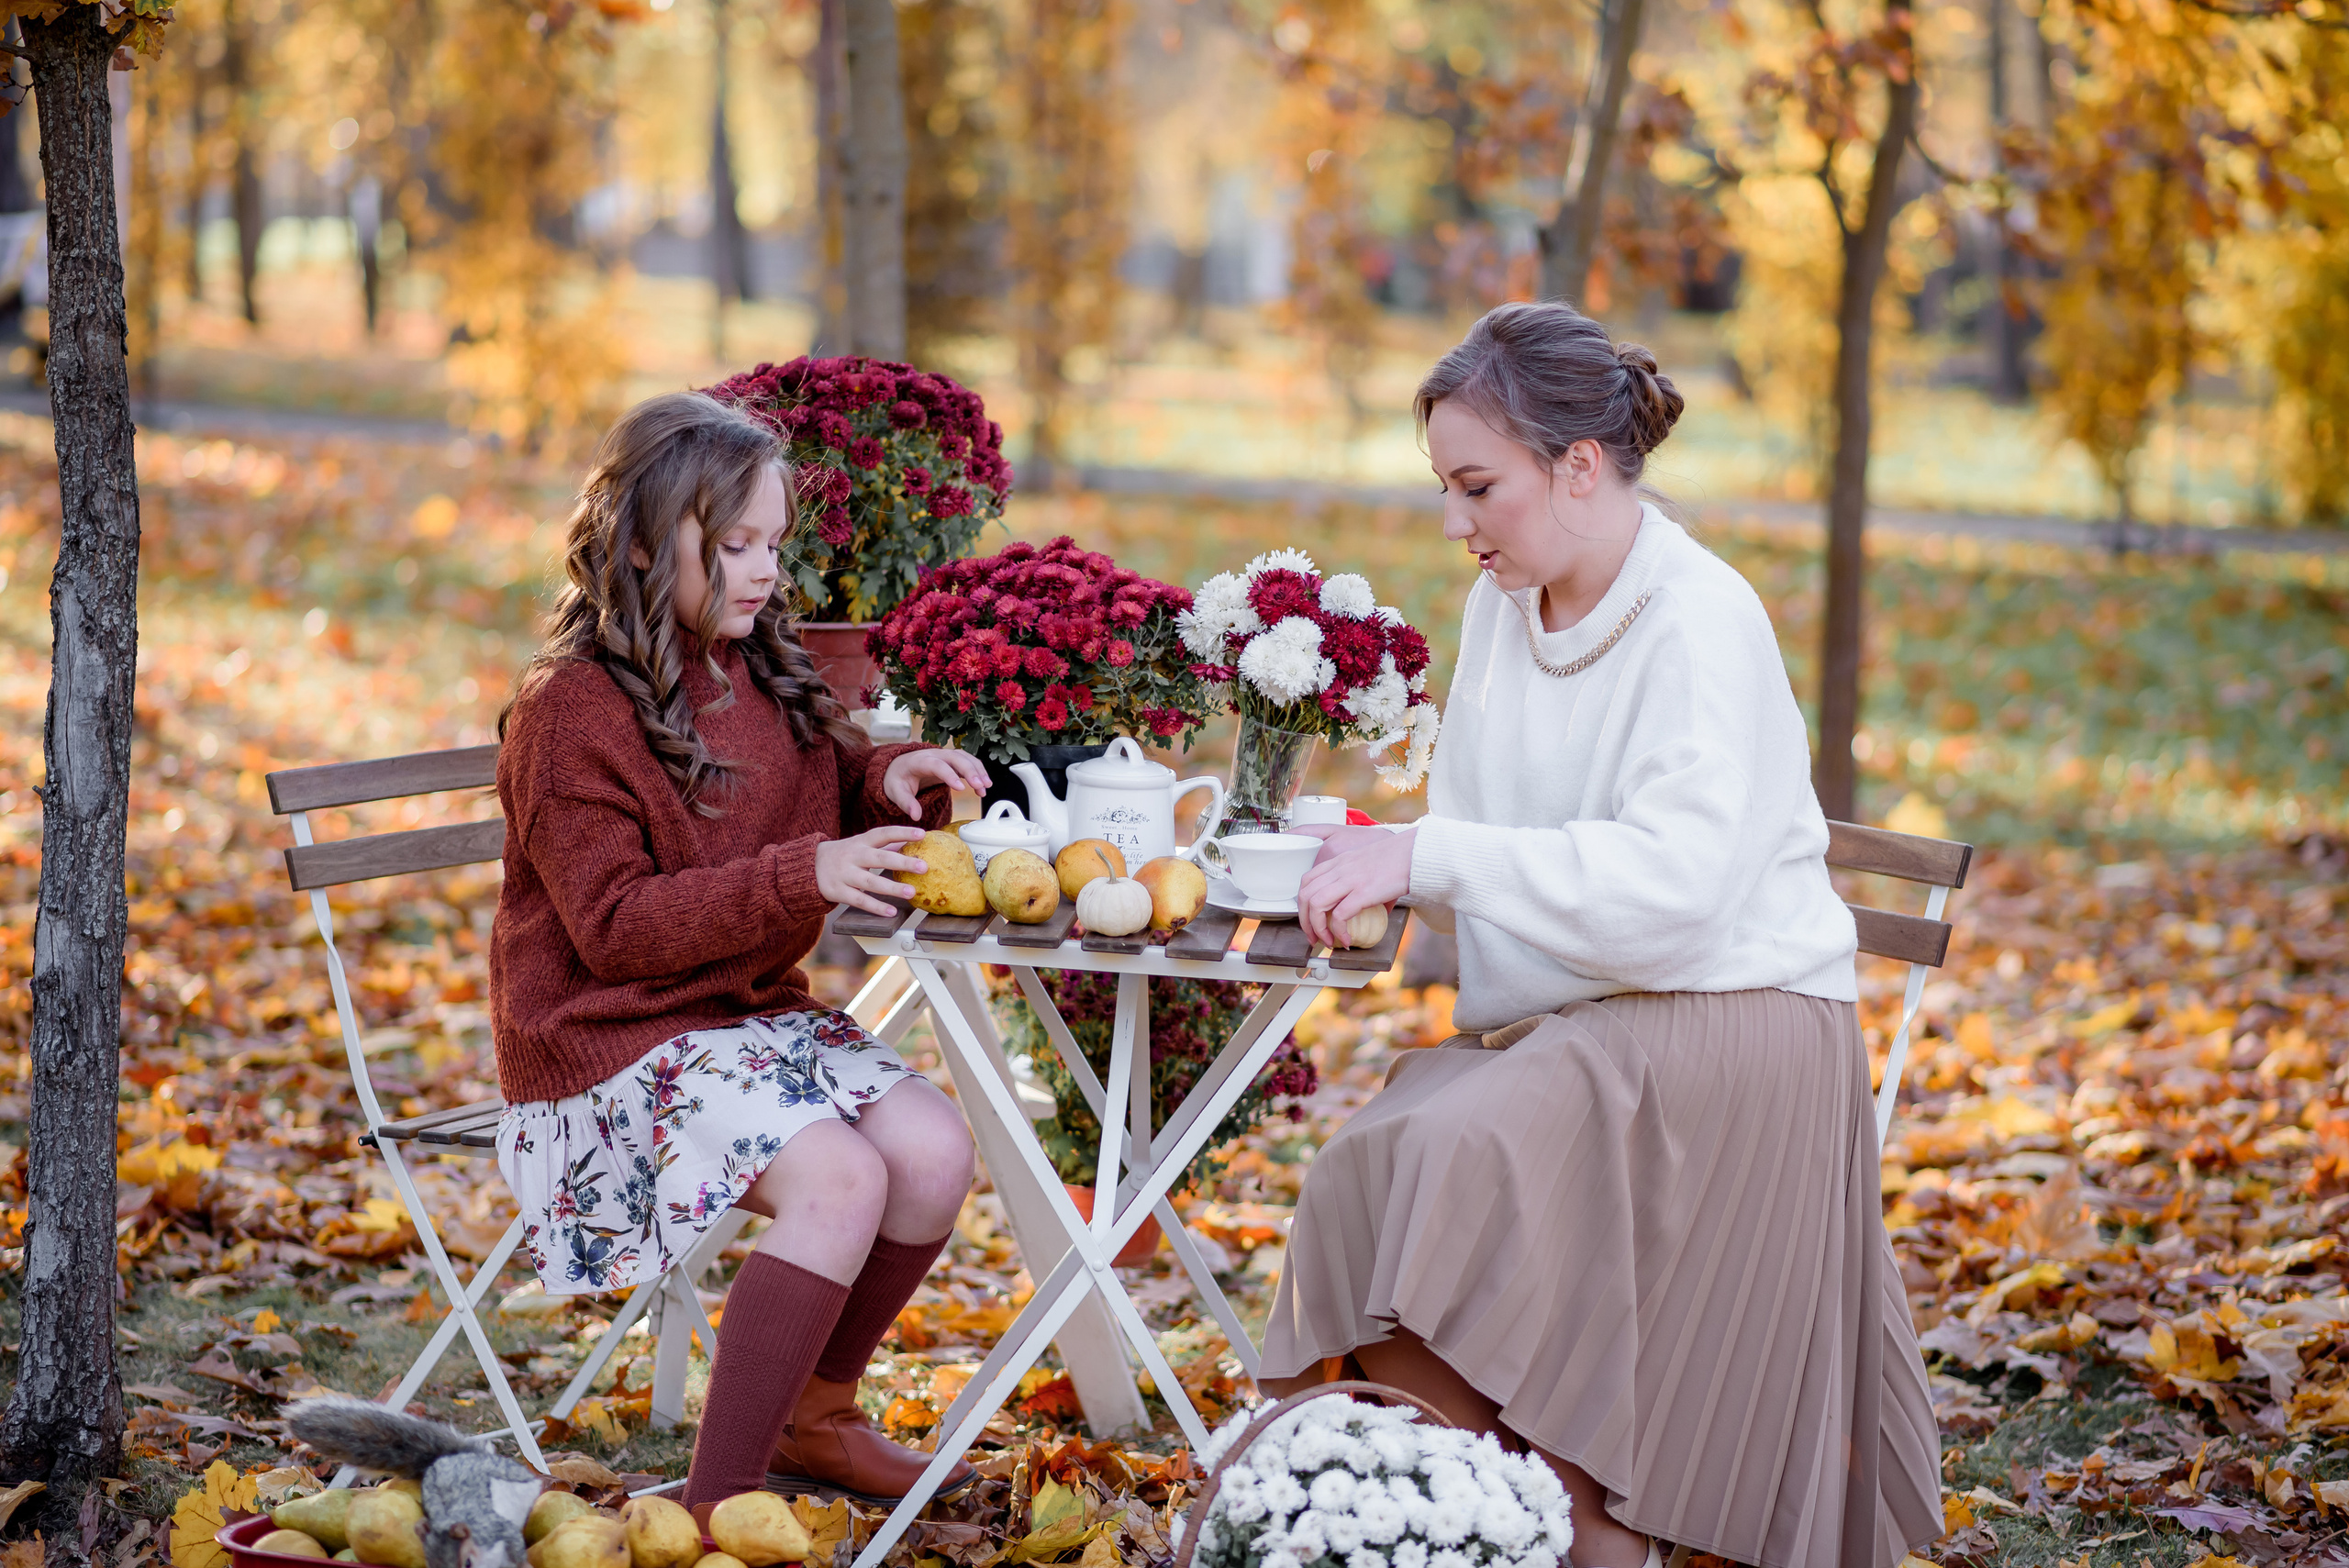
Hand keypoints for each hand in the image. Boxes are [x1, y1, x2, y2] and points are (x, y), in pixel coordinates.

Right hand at [818, 825, 927, 915]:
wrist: (810, 866)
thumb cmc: (845, 854)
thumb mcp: (862, 844)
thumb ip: (885, 845)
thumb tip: (914, 841)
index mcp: (862, 842)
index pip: (884, 833)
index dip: (902, 833)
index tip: (922, 834)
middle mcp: (854, 856)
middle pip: (880, 858)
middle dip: (902, 862)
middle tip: (924, 867)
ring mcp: (845, 874)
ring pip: (870, 882)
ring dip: (892, 888)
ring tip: (911, 892)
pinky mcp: (838, 892)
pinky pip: (859, 900)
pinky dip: (875, 907)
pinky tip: (891, 911)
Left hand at [883, 746, 990, 817]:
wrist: (899, 767)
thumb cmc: (898, 779)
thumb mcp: (895, 792)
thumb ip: (906, 803)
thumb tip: (916, 816)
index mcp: (919, 761)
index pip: (936, 765)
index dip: (949, 775)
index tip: (961, 789)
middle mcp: (934, 754)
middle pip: (955, 757)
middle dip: (970, 770)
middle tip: (981, 786)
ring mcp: (944, 756)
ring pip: (965, 757)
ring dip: (978, 770)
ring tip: (986, 786)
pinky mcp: (951, 761)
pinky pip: (968, 762)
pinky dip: (978, 772)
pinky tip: (983, 786)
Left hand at [1297, 825, 1414, 947]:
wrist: (1415, 853)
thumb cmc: (1399, 859)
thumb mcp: (1370, 867)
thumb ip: (1364, 886)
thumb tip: (1375, 912)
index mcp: (1338, 862)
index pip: (1306, 881)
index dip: (1302, 904)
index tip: (1310, 920)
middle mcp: (1339, 870)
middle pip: (1304, 895)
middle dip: (1304, 921)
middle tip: (1314, 937)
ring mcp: (1350, 880)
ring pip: (1316, 905)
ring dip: (1317, 929)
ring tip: (1328, 941)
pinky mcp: (1363, 892)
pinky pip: (1340, 916)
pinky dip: (1340, 932)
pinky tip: (1347, 940)